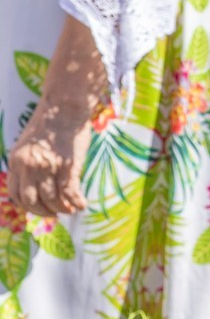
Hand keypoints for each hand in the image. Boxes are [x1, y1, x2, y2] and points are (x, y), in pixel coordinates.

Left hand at [8, 17, 111, 218]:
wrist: (66, 105)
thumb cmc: (51, 123)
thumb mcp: (28, 144)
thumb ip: (27, 163)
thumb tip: (34, 183)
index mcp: (17, 161)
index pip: (16, 195)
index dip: (28, 207)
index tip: (40, 208)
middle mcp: (29, 166)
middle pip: (32, 201)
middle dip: (44, 211)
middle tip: (56, 213)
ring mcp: (49, 166)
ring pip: (52, 200)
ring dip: (62, 209)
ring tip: (70, 209)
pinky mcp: (68, 165)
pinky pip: (70, 192)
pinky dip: (76, 202)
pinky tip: (82, 204)